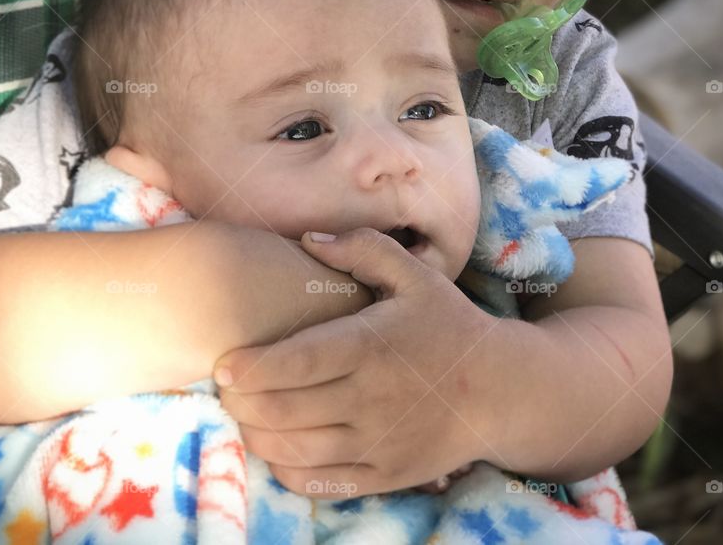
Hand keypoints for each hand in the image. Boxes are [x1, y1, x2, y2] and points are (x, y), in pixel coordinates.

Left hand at [213, 228, 501, 497]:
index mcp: (371, 345)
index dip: (252, 367)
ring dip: (256, 434)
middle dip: (241, 402)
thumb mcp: (415, 274)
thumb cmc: (448, 324)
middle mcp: (371, 398)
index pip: (297, 363)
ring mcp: (378, 442)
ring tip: (243, 414)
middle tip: (226, 388)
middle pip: (284, 410)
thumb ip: (361, 249)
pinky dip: (286, 469)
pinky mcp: (385, 474)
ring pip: (295, 450)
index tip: (222, 365)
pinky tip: (275, 447)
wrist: (501, 390)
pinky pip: (321, 482)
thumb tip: (307, 238)